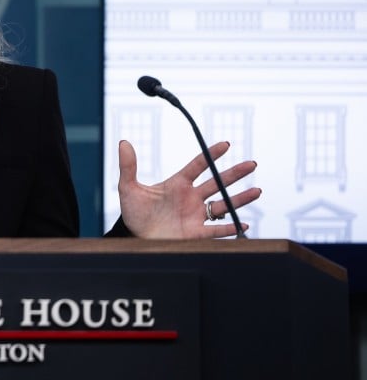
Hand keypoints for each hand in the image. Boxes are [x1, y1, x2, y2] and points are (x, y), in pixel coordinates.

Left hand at [117, 139, 260, 238]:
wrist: (134, 237)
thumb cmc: (133, 212)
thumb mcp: (128, 188)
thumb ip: (128, 166)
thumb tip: (123, 142)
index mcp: (177, 184)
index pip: (198, 166)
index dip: (211, 155)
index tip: (226, 144)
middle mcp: (190, 198)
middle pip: (217, 183)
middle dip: (234, 174)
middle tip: (252, 164)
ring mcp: (195, 215)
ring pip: (222, 205)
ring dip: (239, 199)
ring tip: (257, 191)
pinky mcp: (196, 233)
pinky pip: (217, 231)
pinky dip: (230, 228)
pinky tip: (242, 222)